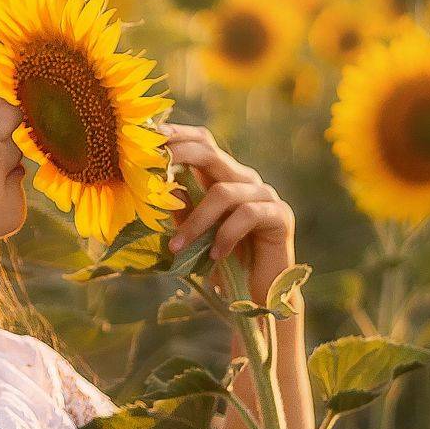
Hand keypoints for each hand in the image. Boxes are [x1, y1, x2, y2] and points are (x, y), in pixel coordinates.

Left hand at [158, 121, 297, 303]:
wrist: (256, 293)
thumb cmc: (221, 260)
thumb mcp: (193, 231)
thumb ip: (180, 207)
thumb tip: (159, 185)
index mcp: (223, 177)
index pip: (202, 144)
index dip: (177, 135)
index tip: (150, 136)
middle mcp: (244, 179)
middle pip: (211, 153)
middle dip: (179, 156)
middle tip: (154, 172)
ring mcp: (264, 195)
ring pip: (223, 192)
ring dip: (195, 222)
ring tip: (177, 247)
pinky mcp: (279, 215)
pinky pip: (246, 215)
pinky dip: (224, 236)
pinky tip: (214, 256)